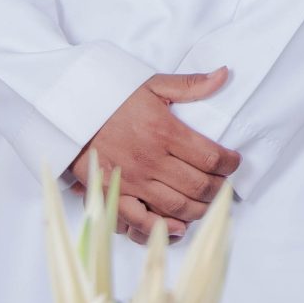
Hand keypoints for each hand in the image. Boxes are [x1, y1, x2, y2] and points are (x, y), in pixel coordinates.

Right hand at [71, 69, 241, 243]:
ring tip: (208, 202)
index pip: (210, 157)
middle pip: (198, 186)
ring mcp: (133, 181)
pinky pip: (140, 220)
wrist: (69, 112)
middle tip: (225, 185)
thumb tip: (224, 75)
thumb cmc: (113, 98)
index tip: (234, 162)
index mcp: (165, 132)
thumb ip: (190, 84)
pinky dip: (162, 228)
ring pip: (176, 206)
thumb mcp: (152, 84)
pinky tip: (178, 228)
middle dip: (219, 188)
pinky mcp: (114, 194)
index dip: (229, 164)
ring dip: (199, 209)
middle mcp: (151, 160)